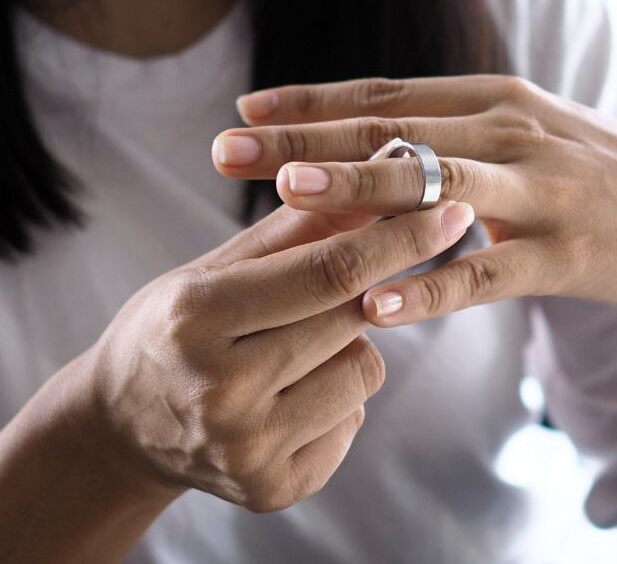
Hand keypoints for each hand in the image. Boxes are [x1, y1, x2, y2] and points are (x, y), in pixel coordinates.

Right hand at [84, 200, 474, 510]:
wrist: (120, 429)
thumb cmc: (172, 331)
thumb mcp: (215, 268)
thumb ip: (298, 227)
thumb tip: (378, 171)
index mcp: (197, 317)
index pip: (329, 271)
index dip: (401, 238)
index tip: (452, 209)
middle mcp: (220, 391)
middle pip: (354, 318)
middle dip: (373, 289)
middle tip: (351, 279)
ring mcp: (247, 449)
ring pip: (365, 370)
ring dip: (350, 347)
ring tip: (292, 350)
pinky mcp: (272, 489)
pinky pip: (353, 419)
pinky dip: (337, 398)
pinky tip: (289, 396)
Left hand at [212, 75, 616, 323]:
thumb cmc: (597, 171)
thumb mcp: (526, 132)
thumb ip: (457, 133)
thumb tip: (374, 139)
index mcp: (495, 99)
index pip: (387, 95)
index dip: (312, 101)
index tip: (243, 107)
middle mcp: (511, 132)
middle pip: (394, 131)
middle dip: (305, 139)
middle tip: (227, 147)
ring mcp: (539, 191)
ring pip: (436, 187)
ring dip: (360, 190)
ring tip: (289, 197)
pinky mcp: (564, 253)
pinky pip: (486, 273)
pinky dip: (430, 287)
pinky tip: (378, 305)